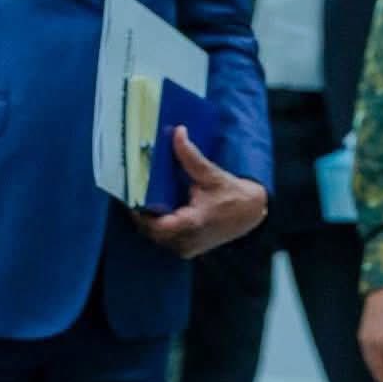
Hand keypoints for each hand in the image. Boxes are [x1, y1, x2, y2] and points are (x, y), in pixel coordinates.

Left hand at [129, 126, 267, 259]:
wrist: (250, 213)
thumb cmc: (232, 195)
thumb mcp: (211, 174)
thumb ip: (191, 156)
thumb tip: (178, 133)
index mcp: (193, 222)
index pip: (158, 226)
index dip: (141, 213)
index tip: (132, 196)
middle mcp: (188, 240)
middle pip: (152, 232)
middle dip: (141, 214)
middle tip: (133, 193)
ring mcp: (188, 247)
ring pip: (157, 237)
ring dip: (148, 221)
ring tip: (140, 199)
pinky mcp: (188, 248)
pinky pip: (165, 239)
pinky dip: (158, 226)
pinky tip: (154, 210)